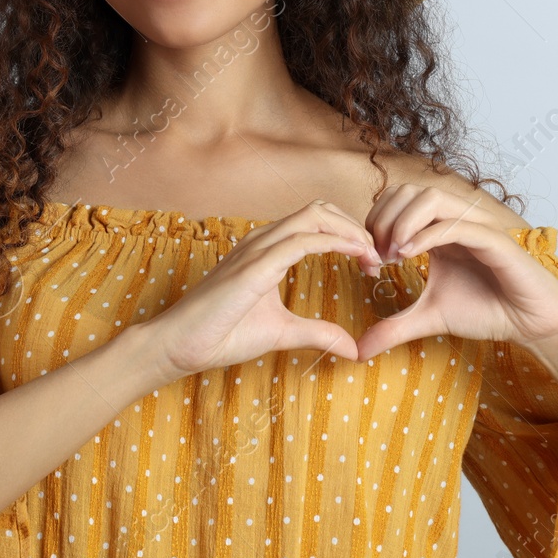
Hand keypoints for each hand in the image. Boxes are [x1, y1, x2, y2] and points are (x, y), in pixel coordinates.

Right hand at [141, 200, 383, 377]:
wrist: (180, 345)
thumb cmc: (221, 334)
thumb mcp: (282, 332)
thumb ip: (317, 333)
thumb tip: (352, 348)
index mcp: (267, 250)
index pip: (316, 221)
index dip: (349, 235)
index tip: (370, 263)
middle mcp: (263, 241)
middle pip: (321, 210)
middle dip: (356, 227)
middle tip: (377, 257)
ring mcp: (257, 249)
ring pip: (315, 216)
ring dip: (351, 231)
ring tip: (372, 255)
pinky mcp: (255, 266)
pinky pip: (303, 240)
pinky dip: (336, 242)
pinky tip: (357, 255)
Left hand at [353, 183, 557, 362]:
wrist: (531, 324)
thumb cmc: (485, 311)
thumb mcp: (429, 317)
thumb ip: (393, 327)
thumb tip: (358, 351)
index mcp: (437, 228)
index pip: (395, 200)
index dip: (373, 224)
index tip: (369, 262)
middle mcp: (455, 219)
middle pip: (406, 190)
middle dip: (382, 219)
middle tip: (377, 256)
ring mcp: (475, 225)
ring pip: (431, 197)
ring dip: (402, 221)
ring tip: (393, 255)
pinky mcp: (495, 240)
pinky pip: (457, 224)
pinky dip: (427, 235)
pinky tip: (408, 256)